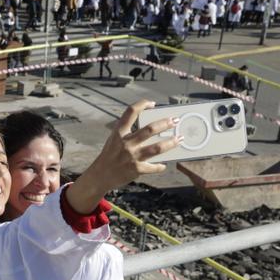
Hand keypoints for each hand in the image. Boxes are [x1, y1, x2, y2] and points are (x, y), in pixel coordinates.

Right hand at [65, 101, 179, 213]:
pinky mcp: (136, 169)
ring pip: (156, 148)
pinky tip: (163, 164)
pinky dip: (160, 166)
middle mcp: (126, 143)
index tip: (152, 104)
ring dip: (170, 143)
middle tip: (175, 121)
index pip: (130, 112)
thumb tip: (152, 129)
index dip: (142, 104)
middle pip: (150, 129)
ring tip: (179, 139)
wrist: (100, 175)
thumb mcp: (114, 140)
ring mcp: (132, 156)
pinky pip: (154, 167)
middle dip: (165, 123)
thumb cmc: (110, 155)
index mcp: (119, 132)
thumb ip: (128, 133)